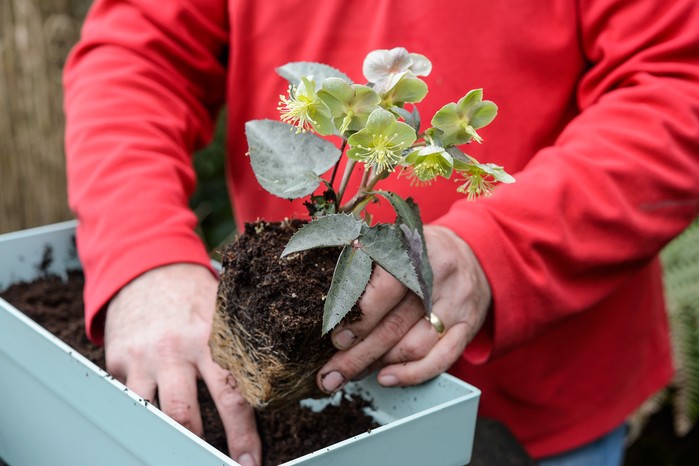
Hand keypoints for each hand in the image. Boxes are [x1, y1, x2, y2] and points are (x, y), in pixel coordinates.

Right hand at [105, 263, 260, 465]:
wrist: (146, 266)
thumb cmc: (193, 293)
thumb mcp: (222, 309)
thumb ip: (239, 343)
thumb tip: (273, 382)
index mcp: (209, 337)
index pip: (231, 394)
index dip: (242, 433)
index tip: (249, 460)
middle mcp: (174, 349)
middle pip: (187, 413)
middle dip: (202, 447)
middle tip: (217, 465)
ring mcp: (142, 357)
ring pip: (152, 413)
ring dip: (170, 437)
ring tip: (183, 453)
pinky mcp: (117, 361)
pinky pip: (128, 399)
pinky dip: (141, 415)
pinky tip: (152, 426)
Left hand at [317, 225, 490, 392]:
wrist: (470, 255)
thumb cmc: (417, 253)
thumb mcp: (392, 245)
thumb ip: (365, 267)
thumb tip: (333, 311)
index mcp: (415, 250)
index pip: (386, 289)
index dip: (360, 318)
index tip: (337, 339)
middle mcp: (440, 277)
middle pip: (395, 325)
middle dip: (358, 355)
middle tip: (330, 374)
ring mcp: (457, 303)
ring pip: (414, 346)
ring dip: (379, 365)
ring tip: (350, 375)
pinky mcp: (468, 326)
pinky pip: (442, 359)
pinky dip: (412, 374)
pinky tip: (386, 378)